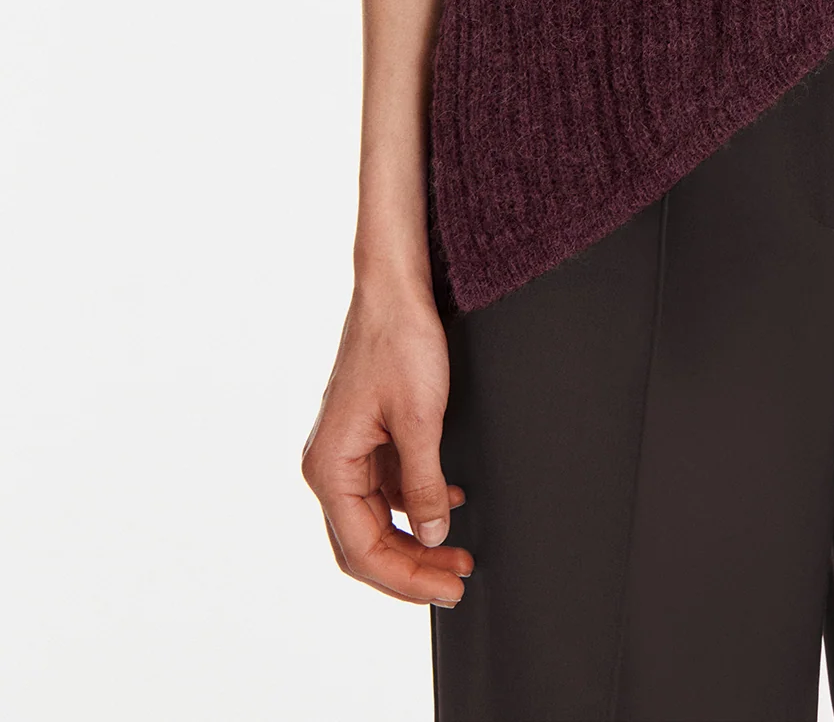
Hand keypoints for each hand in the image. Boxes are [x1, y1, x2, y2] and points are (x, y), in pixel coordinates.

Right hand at [300, 273, 473, 606]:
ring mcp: (347, 453)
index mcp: (329, 468)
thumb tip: (435, 536)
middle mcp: (329, 466)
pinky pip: (388, 488)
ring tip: (460, 553)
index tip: (447, 590)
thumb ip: (426, 483)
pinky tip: (450, 503)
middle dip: (412, 567)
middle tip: (457, 581)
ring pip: (379, 519)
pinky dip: (417, 503)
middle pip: (366, 542)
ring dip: (418, 538)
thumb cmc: (399, 341)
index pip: (363, 550)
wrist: (394, 288)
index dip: (406, 578)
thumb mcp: (422, 419)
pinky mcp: (365, 438)